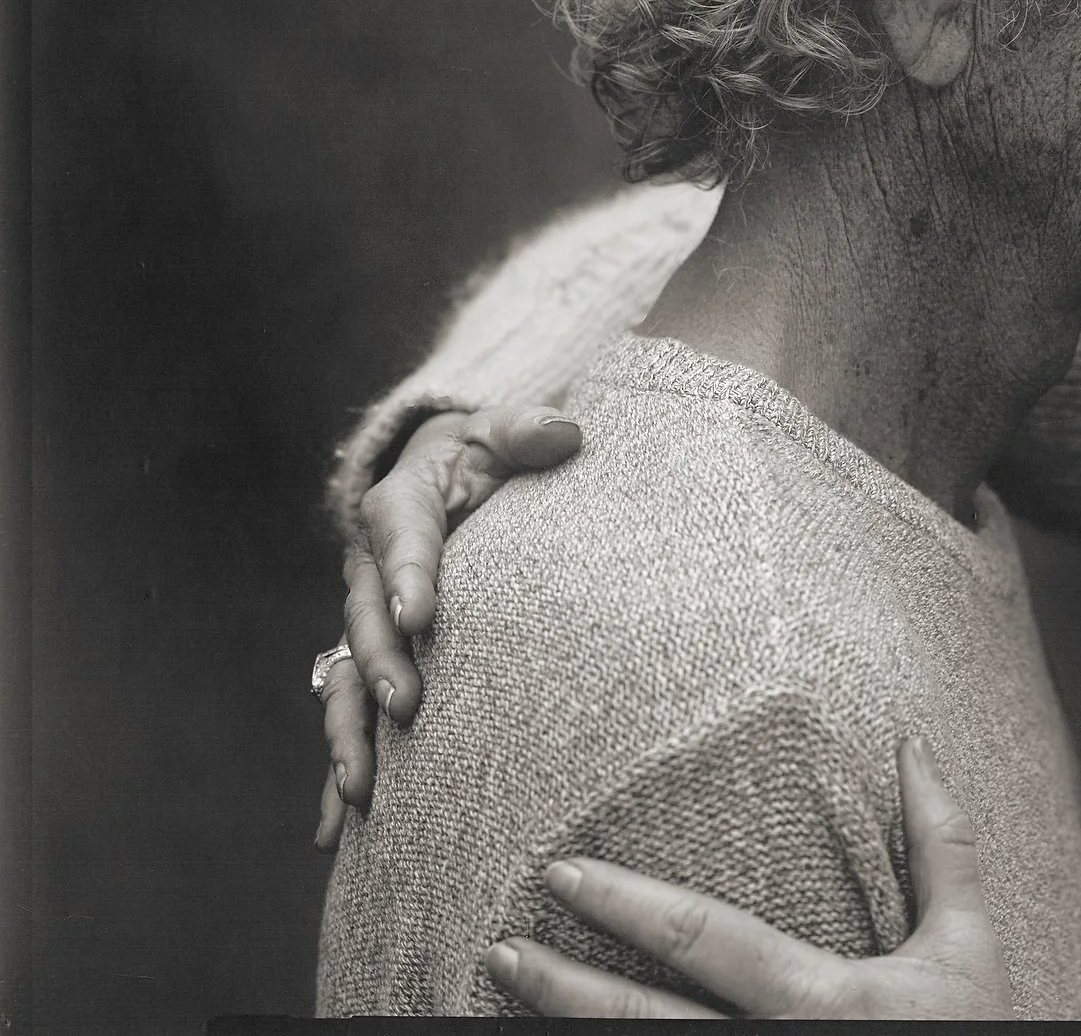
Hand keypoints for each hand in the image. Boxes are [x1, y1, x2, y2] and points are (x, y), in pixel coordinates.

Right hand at [314, 403, 582, 848]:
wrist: (449, 476)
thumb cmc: (485, 454)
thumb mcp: (503, 430)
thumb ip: (527, 430)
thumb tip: (561, 435)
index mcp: (401, 508)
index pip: (402, 540)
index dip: (408, 576)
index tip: (422, 614)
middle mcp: (371, 573)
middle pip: (366, 623)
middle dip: (383, 666)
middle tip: (408, 707)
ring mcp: (368, 625)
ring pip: (347, 684)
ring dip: (350, 735)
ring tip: (360, 790)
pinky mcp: (376, 665)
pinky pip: (353, 721)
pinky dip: (341, 772)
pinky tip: (336, 835)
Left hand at [483, 737, 1009, 1019]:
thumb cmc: (976, 1031)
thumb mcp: (969, 943)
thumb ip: (943, 845)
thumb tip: (912, 742)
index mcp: (825, 1001)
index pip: (705, 940)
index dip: (627, 904)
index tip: (564, 874)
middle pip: (642, 1021)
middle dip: (561, 986)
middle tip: (503, 948)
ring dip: (567, 1029)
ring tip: (511, 993)